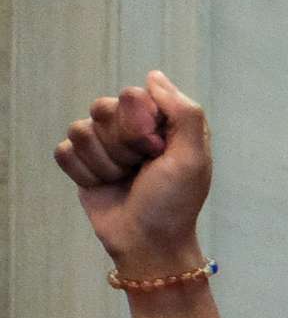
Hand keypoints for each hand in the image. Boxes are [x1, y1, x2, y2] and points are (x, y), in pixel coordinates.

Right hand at [54, 72, 211, 267]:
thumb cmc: (174, 202)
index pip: (132, 95)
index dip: (139, 123)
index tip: (156, 149)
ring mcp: (103, 144)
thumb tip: (153, 76)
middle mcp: (131, 127)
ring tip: (125, 179)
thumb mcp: (193, 158)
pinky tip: (104, 186)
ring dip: (105, 162)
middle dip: (122, 145)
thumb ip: (183, 112)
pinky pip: (64, 151)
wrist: (148, 241)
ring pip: (80, 130)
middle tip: (142, 167)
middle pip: (102, 108)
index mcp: (161, 121)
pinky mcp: (81, 162)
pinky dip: (85, 173)